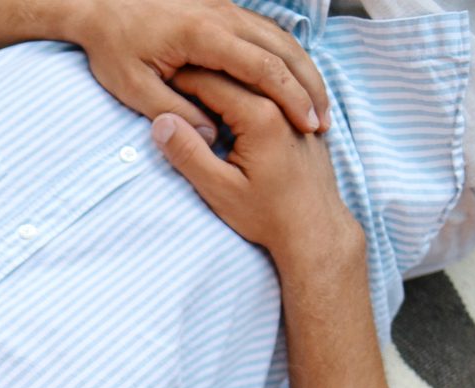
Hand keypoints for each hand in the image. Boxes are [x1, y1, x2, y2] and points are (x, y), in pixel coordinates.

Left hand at [68, 0, 326, 137]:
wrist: (100, 5)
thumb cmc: (112, 47)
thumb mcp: (133, 88)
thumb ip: (172, 113)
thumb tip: (210, 138)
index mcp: (204, 35)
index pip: (263, 68)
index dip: (290, 99)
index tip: (307, 125)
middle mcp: (223, 15)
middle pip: (283, 50)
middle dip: (308, 87)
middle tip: (322, 122)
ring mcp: (226, 7)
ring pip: (280, 37)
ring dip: (302, 71)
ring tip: (316, 106)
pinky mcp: (223, 7)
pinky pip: (265, 31)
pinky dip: (285, 56)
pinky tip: (293, 81)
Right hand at [150, 67, 361, 265]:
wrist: (315, 229)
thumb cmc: (267, 215)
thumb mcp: (219, 190)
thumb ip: (188, 154)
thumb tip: (161, 121)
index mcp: (259, 115)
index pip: (209, 80)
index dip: (179, 78)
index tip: (159, 80)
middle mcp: (283, 102)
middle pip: (233, 71)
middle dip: (201, 72)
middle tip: (172, 78)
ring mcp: (296, 107)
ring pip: (253, 77)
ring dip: (225, 76)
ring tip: (198, 82)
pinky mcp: (301, 115)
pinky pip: (270, 89)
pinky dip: (247, 86)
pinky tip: (230, 96)